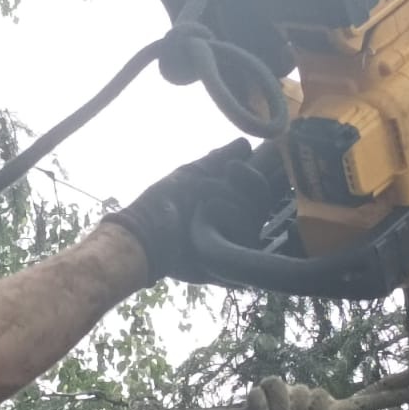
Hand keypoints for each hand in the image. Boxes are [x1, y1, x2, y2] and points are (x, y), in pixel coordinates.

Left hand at [102, 138, 273, 285]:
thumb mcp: (190, 175)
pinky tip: (207, 228)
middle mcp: (237, 225)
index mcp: (229, 203)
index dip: (251, 176)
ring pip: (253, 218)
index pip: (259, 188)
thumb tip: (244, 144)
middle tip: (205, 194)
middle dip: (230, 190)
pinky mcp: (233, 265)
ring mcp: (236, 245)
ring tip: (198, 215)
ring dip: (222, 209)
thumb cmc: (163, 204)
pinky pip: (248, 240)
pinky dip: (228, 227)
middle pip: (260, 201)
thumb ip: (218, 160)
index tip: (232, 167)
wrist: (148, 235)